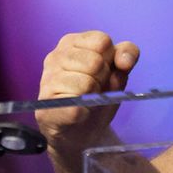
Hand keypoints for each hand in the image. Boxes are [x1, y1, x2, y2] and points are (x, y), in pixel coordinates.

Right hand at [36, 30, 139, 153]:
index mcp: (71, 42)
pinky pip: (75, 108)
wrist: (85, 131)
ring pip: (86, 84)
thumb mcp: (119, 68)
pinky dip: (85, 113)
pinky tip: (80, 114)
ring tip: (86, 100)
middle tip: (95, 88)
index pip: (102, 41)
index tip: (106, 70)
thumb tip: (124, 61)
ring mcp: (46, 83)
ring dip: (93, 96)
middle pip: (95, 62)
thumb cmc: (99, 93)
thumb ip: (127, 54)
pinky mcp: (45, 110)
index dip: (111, 59)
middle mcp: (54, 57)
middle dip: (103, 78)